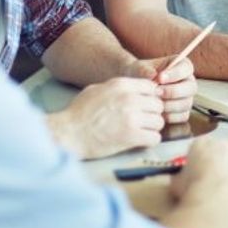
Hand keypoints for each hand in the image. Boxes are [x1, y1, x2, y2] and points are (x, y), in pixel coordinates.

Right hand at [49, 77, 164, 158]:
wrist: (68, 134)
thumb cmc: (78, 113)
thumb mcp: (97, 90)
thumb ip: (118, 87)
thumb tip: (135, 89)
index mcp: (122, 85)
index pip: (151, 88)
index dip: (149, 98)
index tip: (144, 106)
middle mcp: (130, 98)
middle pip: (158, 105)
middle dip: (152, 114)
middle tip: (142, 121)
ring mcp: (132, 117)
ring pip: (159, 122)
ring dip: (152, 128)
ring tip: (140, 132)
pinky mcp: (131, 136)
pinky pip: (155, 138)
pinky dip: (149, 141)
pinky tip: (139, 141)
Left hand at [123, 56, 196, 124]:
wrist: (134, 90)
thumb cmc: (139, 75)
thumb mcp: (139, 68)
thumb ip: (145, 70)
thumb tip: (153, 75)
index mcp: (181, 66)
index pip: (186, 67)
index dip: (176, 73)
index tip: (160, 78)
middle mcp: (187, 81)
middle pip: (191, 87)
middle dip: (173, 91)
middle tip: (157, 92)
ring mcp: (187, 98)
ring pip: (186, 103)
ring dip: (170, 105)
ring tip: (154, 103)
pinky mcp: (183, 112)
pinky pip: (182, 116)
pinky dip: (170, 116)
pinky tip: (157, 113)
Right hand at [170, 136, 227, 215]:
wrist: (214, 201)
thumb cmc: (192, 192)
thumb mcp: (176, 184)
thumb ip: (180, 178)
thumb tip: (179, 182)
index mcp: (202, 144)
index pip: (199, 149)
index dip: (198, 163)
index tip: (196, 176)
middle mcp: (224, 143)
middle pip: (221, 152)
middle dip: (218, 164)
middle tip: (213, 183)